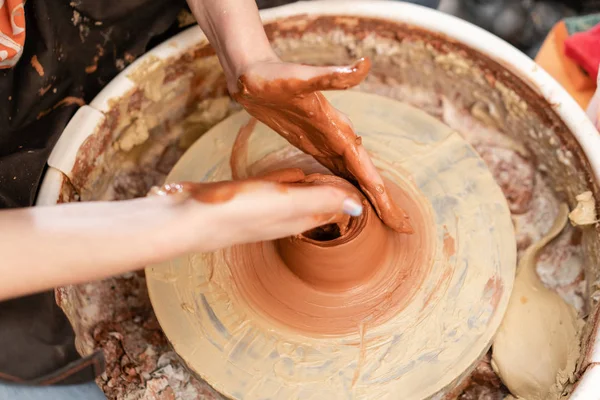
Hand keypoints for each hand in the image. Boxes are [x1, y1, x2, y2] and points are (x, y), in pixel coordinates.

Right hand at [153, 178, 362, 252]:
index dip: (350, 196)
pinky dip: (287, 180)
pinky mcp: (245, 198)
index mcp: (299, 218)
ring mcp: (264, 208)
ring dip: (312, 185)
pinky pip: (274, 188)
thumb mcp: (288, 201)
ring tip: (329, 171)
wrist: (189, 218)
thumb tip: (359, 206)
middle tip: (353, 175)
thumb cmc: (240, 210)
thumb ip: (323, 199)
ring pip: (297, 196)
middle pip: (317, 202)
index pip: (334, 208)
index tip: (367, 185)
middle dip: (335, 191)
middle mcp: (284, 216)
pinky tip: (290, 172)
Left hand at [231, 57, 412, 232]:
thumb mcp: (299, 79)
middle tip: (402, 226)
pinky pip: (335, 170)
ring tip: (384, 217)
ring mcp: (325, 141)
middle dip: (384, 202)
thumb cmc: (271, 77)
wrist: (251, 73)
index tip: (399, 219)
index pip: (367, 171)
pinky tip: (348, 197)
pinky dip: (346, 186)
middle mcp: (337, 137)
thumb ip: (331, 76)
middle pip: (366, 177)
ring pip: (353, 175)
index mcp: (338, 130)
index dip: (383, 197)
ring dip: (369, 196)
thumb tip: (364, 65)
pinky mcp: (311, 143)